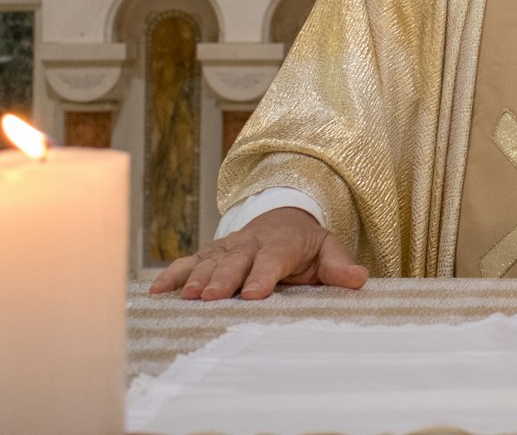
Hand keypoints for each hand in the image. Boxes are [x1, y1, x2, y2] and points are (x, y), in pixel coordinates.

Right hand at [148, 207, 368, 300]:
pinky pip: (188, 262)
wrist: (283, 218)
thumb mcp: (328, 248)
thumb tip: (360, 278)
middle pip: (236, 261)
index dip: (262, 276)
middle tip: (211, 298)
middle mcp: (250, 243)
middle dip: (223, 279)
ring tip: (186, 297)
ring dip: (196, 279)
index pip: (272, 259)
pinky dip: (172, 275)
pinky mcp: (210, 254)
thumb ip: (339, 266)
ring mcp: (227, 248)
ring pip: (210, 262)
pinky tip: (156, 293)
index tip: (253, 294)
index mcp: (281, 243)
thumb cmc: (306, 243)